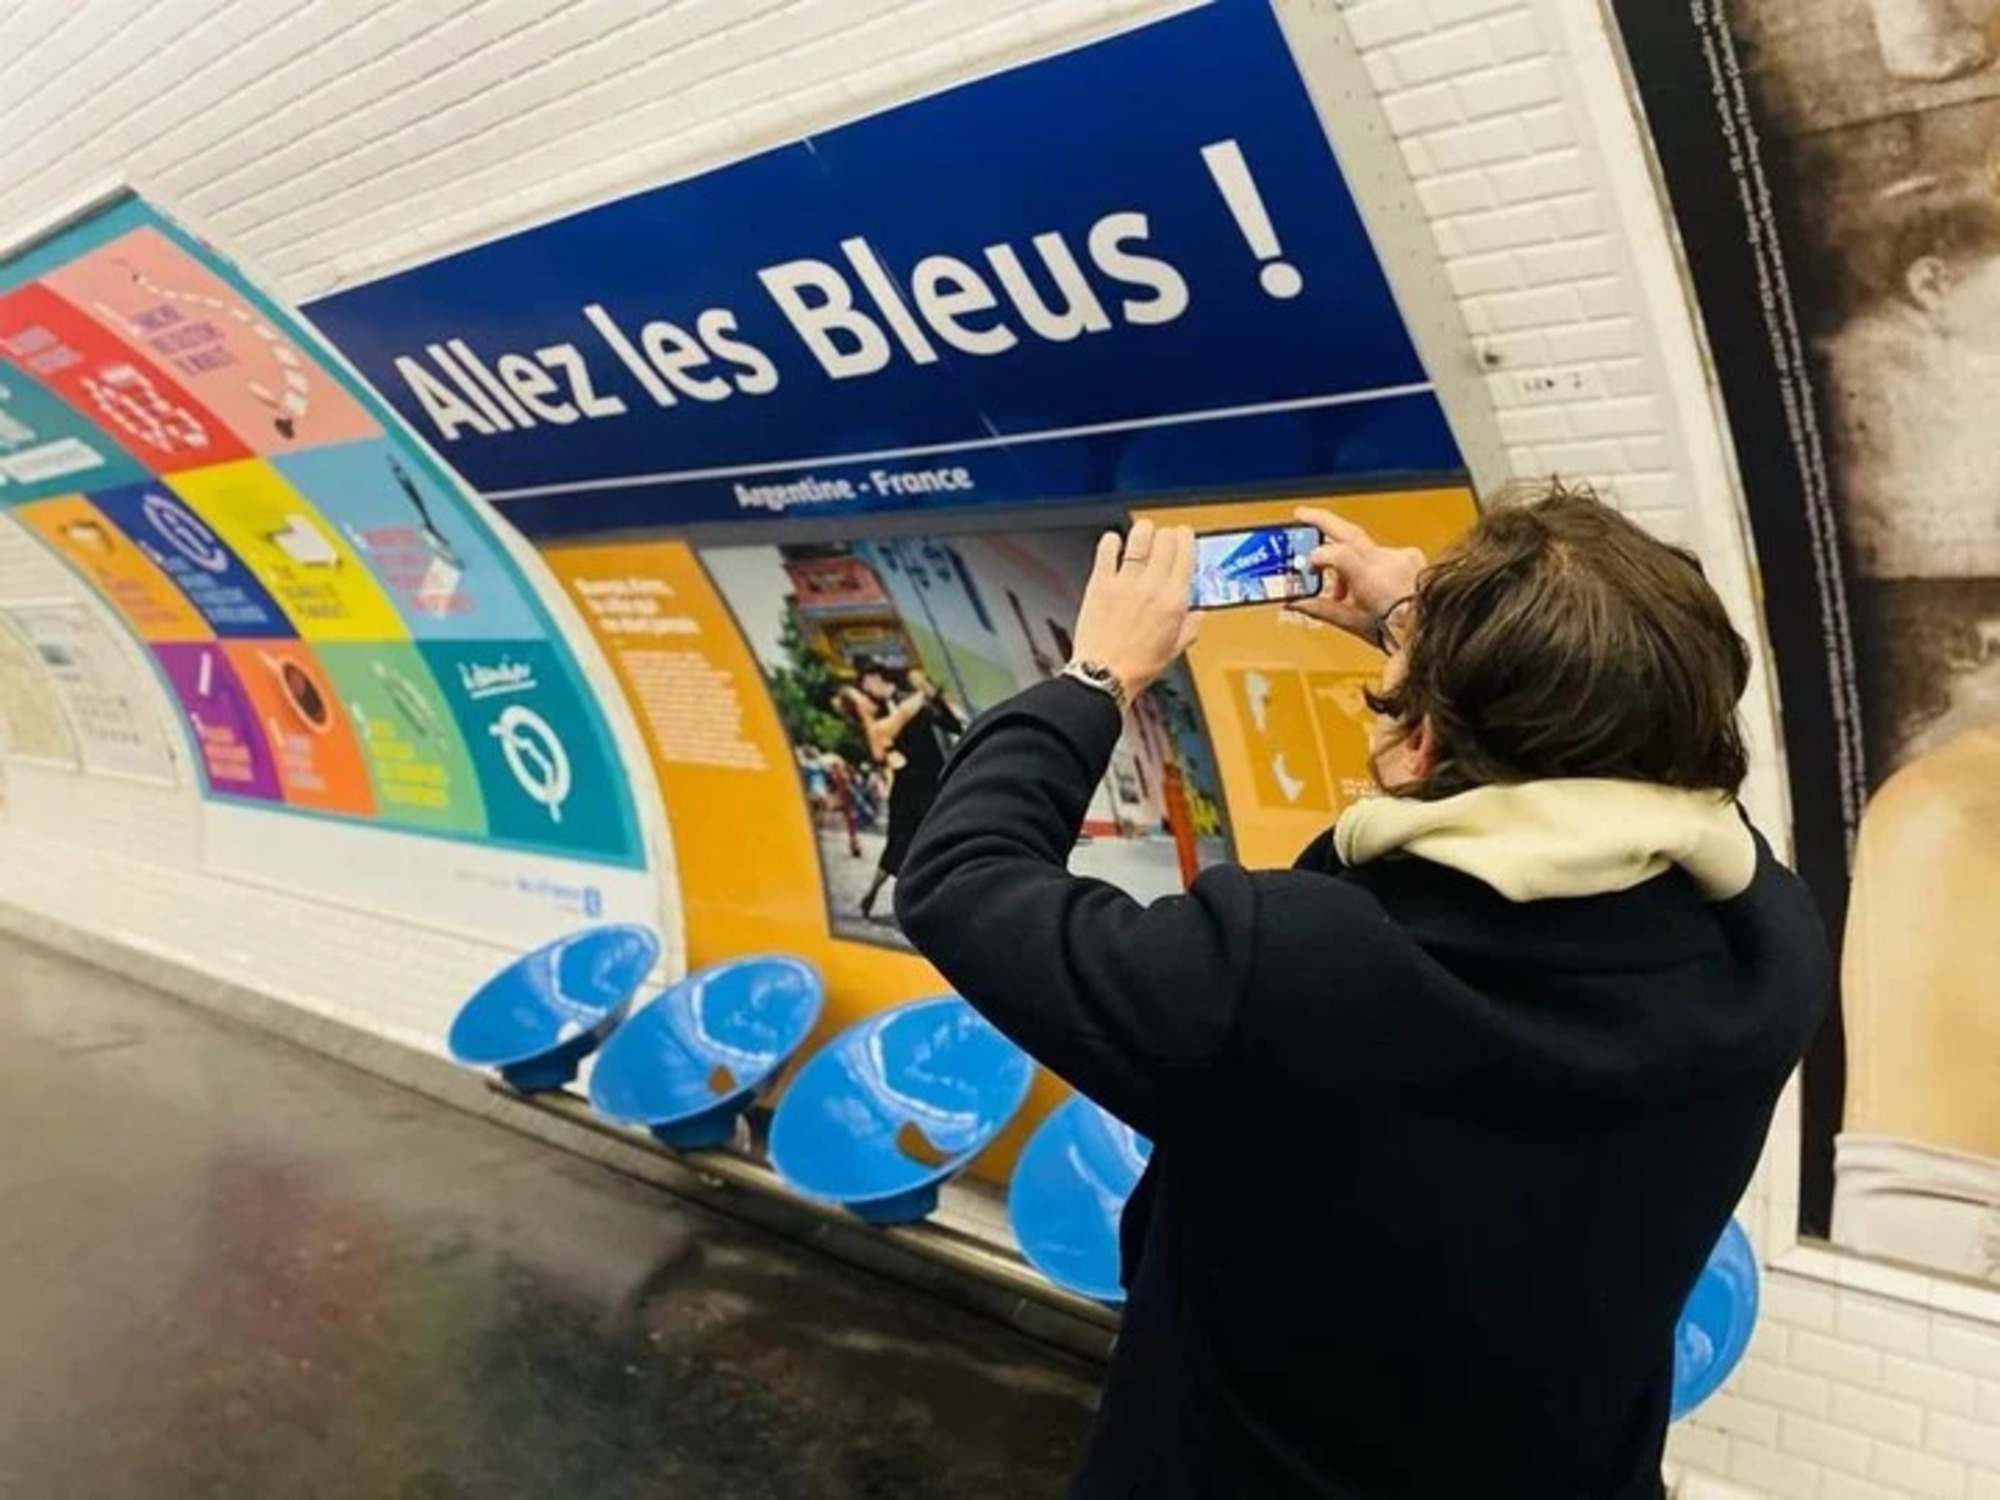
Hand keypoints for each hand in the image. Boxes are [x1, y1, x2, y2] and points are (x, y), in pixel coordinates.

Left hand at [1069, 519, 1201, 701]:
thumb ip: (1189, 627)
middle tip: (1163, 536)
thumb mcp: (1174, 650)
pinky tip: (1113, 542)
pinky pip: (1106, 551)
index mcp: (1174, 601)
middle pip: (1164, 540)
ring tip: (1142, 531)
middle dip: (1166, 533)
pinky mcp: (1100, 585)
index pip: (1186, 553)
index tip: (1183, 536)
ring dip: (1142, 531)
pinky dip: (1111, 542)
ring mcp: (1125, 584)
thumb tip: (1198, 615)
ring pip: (1138, 539)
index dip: (1185, 538)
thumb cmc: (1136, 668)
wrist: (1104, 676)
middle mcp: (1152, 587)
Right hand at [1288, 506, 1425, 644]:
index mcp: (1369, 577)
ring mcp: (1401, 557)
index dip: (1317, 558)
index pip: (1335, 553)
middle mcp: (1386, 561)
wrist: (1430, 632)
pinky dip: (1374, 566)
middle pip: (1348, 530)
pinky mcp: (1412, 559)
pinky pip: (1385, 554)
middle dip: (1322, 520)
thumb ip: (1320, 609)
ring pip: (1365, 549)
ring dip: (1350, 563)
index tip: (1309, 569)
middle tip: (1302, 514)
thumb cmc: (1399, 633)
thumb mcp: (1353, 623)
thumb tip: (1296, 603)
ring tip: (1344, 590)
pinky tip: (1372, 583)